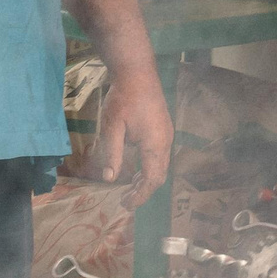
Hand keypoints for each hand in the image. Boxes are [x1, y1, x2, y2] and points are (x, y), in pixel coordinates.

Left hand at [67, 71, 173, 206]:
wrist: (138, 72)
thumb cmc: (124, 98)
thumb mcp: (113, 127)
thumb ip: (113, 154)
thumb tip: (110, 179)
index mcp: (155, 145)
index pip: (152, 180)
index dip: (140, 195)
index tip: (126, 205)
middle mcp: (165, 142)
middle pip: (159, 176)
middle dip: (143, 191)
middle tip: (125, 201)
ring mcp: (166, 135)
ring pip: (161, 166)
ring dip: (146, 180)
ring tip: (129, 189)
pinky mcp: (162, 129)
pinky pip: (159, 156)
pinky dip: (149, 168)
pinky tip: (136, 170)